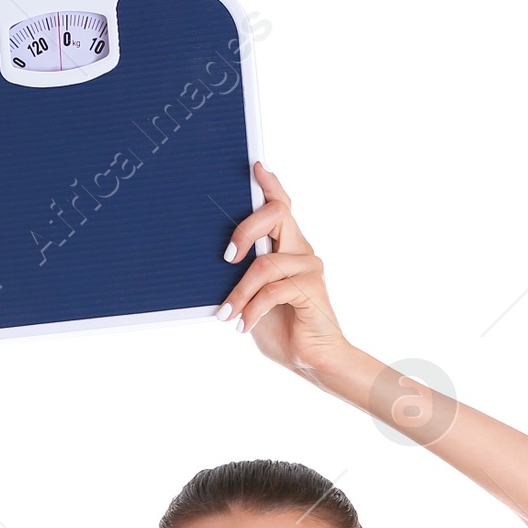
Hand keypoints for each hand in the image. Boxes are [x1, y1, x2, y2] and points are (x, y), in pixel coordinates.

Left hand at [217, 163, 353, 383]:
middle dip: (245, 229)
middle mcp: (301, 250)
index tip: (255, 167)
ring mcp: (309, 268)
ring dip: (239, 293)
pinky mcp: (311, 288)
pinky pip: (273, 290)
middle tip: (226, 257)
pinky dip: (251, 310)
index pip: (281, 206)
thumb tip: (216, 259)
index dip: (270, 184)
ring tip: (228, 315)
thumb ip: (242, 274)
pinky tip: (243, 326)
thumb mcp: (251, 297)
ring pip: (264, 264)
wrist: (310, 360)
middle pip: (277, 214)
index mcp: (287, 247)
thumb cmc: (280, 328)